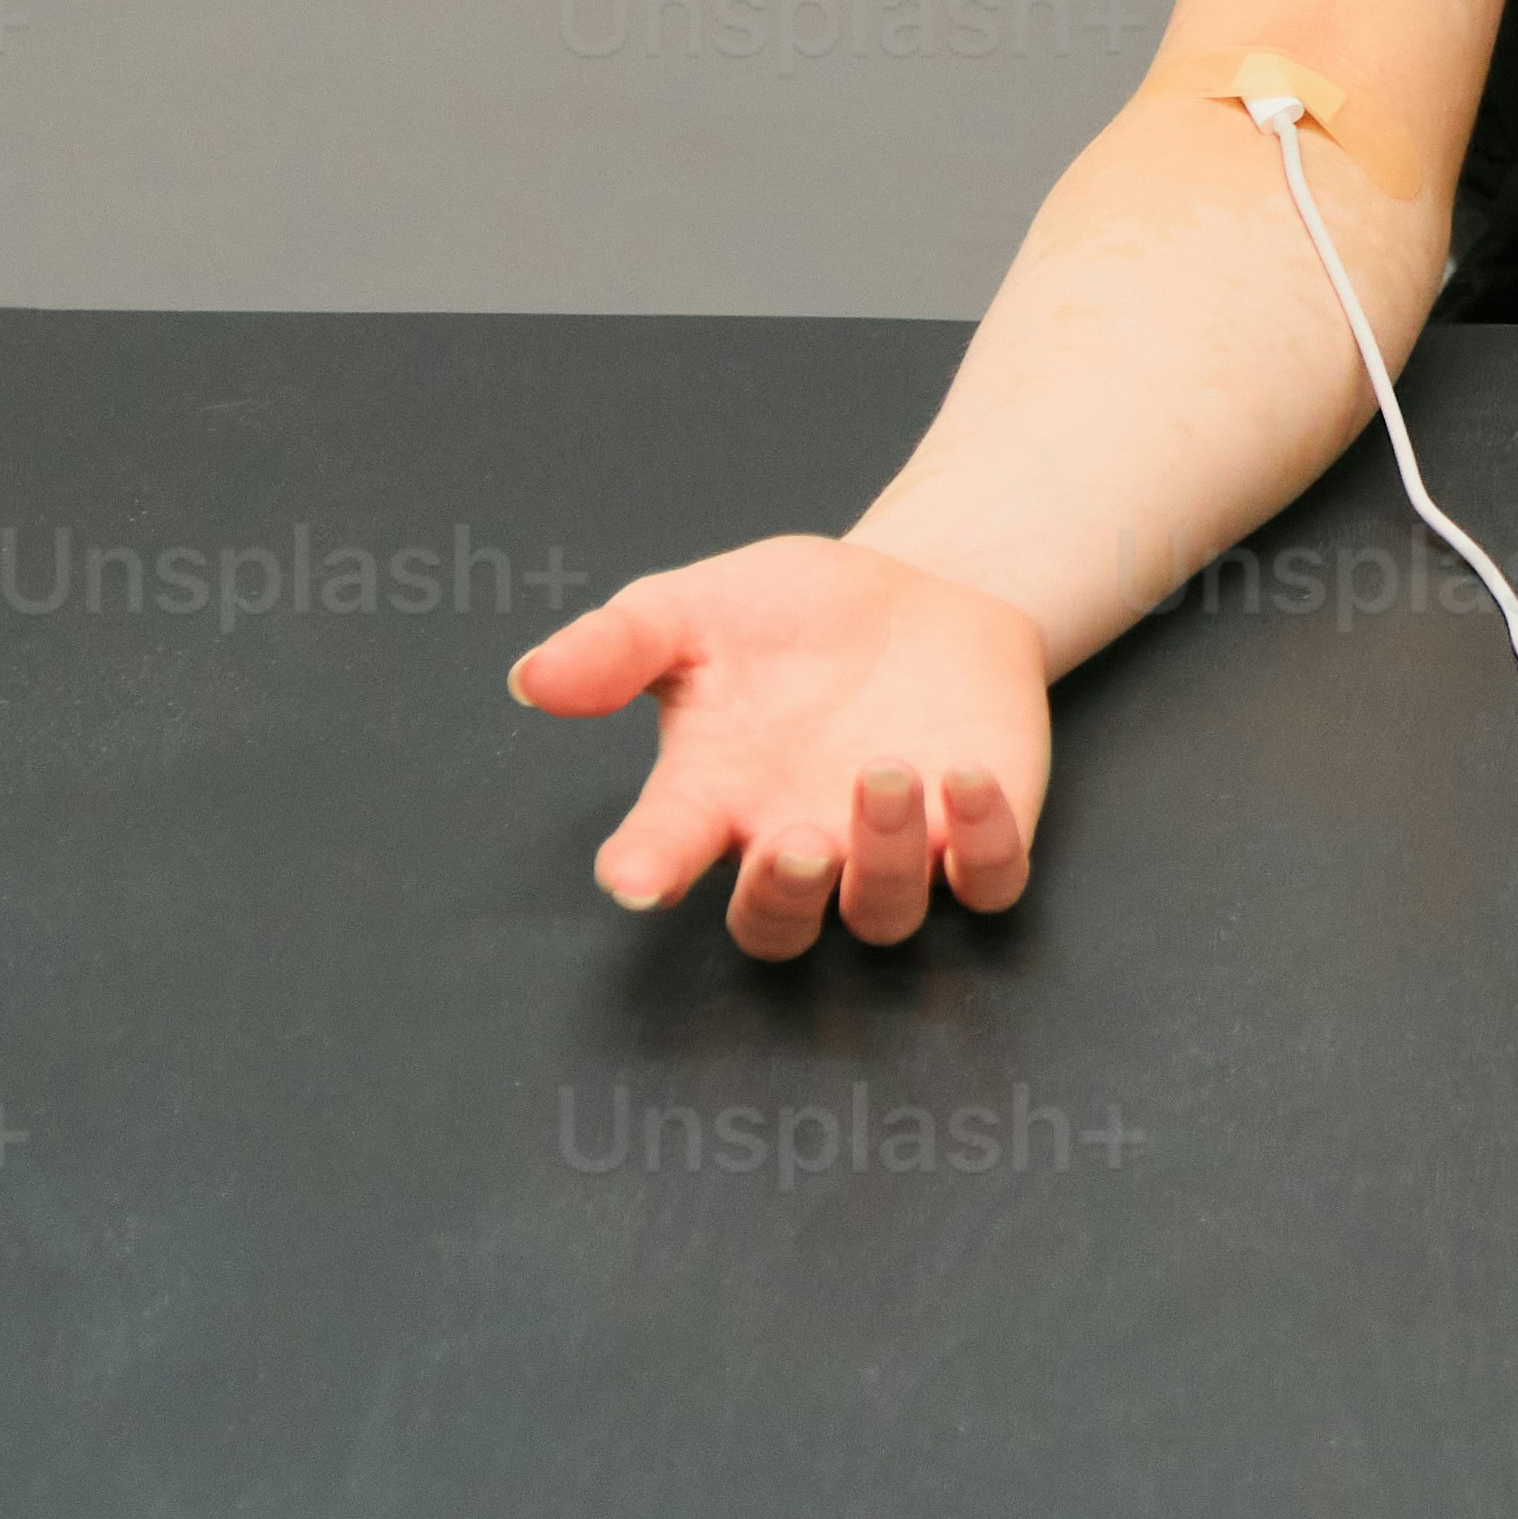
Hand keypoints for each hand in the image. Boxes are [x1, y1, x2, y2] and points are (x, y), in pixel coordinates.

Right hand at [508, 536, 1052, 959]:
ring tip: (885, 772)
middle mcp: (797, 842)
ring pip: (882, 915)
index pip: (664, 854)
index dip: (646, 873)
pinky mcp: (976, 835)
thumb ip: (616, 647)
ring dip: (885, 860)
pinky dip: (983, 846)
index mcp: (714, 799)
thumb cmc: (787, 614)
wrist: (914, 589)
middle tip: (792, 845)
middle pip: (776, 928)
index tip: (635, 877)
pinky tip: (965, 777)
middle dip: (781, 900)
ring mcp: (891, 851)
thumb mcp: (692, 609)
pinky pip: (987, 883)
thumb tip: (530, 678)